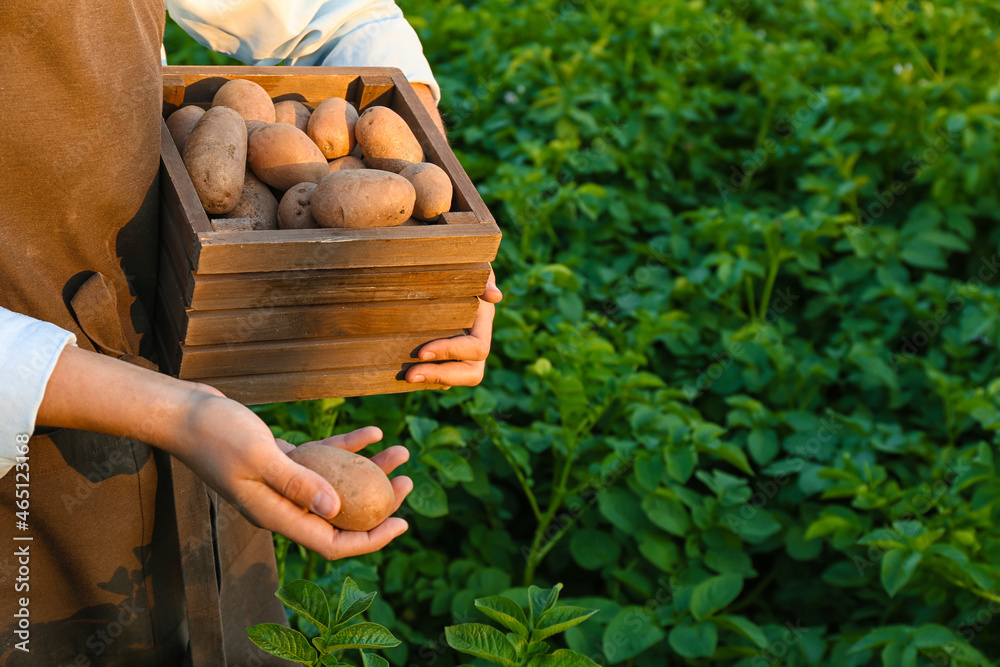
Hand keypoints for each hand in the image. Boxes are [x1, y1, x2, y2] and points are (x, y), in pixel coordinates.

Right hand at [35, 346, 410, 558]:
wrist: (183, 412)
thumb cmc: (216, 433)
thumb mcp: (261, 456)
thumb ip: (298, 483)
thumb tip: (336, 510)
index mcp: (276, 514)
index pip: (331, 542)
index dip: (371, 539)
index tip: (403, 524)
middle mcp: (281, 505)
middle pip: (340, 516)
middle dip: (378, 504)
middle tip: (407, 482)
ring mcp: (281, 483)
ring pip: (335, 485)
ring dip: (368, 472)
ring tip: (400, 451)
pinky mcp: (280, 461)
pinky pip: (322, 460)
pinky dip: (346, 449)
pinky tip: (372, 434)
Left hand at [406, 266, 502, 387]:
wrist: (441, 262)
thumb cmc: (460, 262)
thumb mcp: (473, 263)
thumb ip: (483, 277)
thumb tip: (495, 296)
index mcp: (483, 322)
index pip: (477, 348)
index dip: (452, 352)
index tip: (421, 352)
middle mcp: (474, 342)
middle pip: (472, 373)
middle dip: (441, 376)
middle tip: (409, 375)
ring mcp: (458, 353)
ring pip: (454, 379)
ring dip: (430, 381)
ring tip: (405, 377)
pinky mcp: (441, 356)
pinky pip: (438, 376)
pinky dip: (423, 377)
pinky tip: (398, 374)